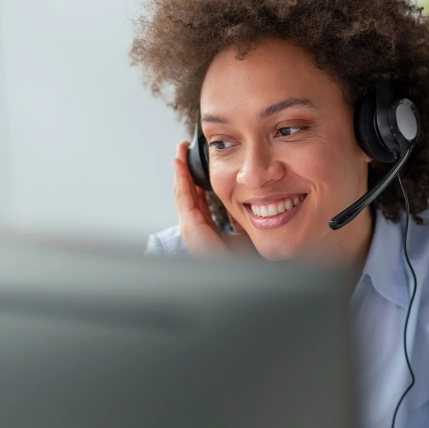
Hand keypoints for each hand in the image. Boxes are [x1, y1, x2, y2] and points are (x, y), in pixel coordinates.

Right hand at [172, 142, 254, 257]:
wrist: (249, 276)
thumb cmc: (249, 261)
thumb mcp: (246, 230)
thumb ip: (239, 216)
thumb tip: (242, 200)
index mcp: (208, 232)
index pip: (196, 201)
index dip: (193, 181)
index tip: (191, 164)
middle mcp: (198, 233)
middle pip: (185, 196)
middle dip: (182, 173)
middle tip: (181, 151)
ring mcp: (194, 234)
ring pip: (182, 198)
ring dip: (180, 175)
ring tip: (179, 155)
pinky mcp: (195, 234)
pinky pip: (186, 204)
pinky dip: (182, 186)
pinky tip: (182, 170)